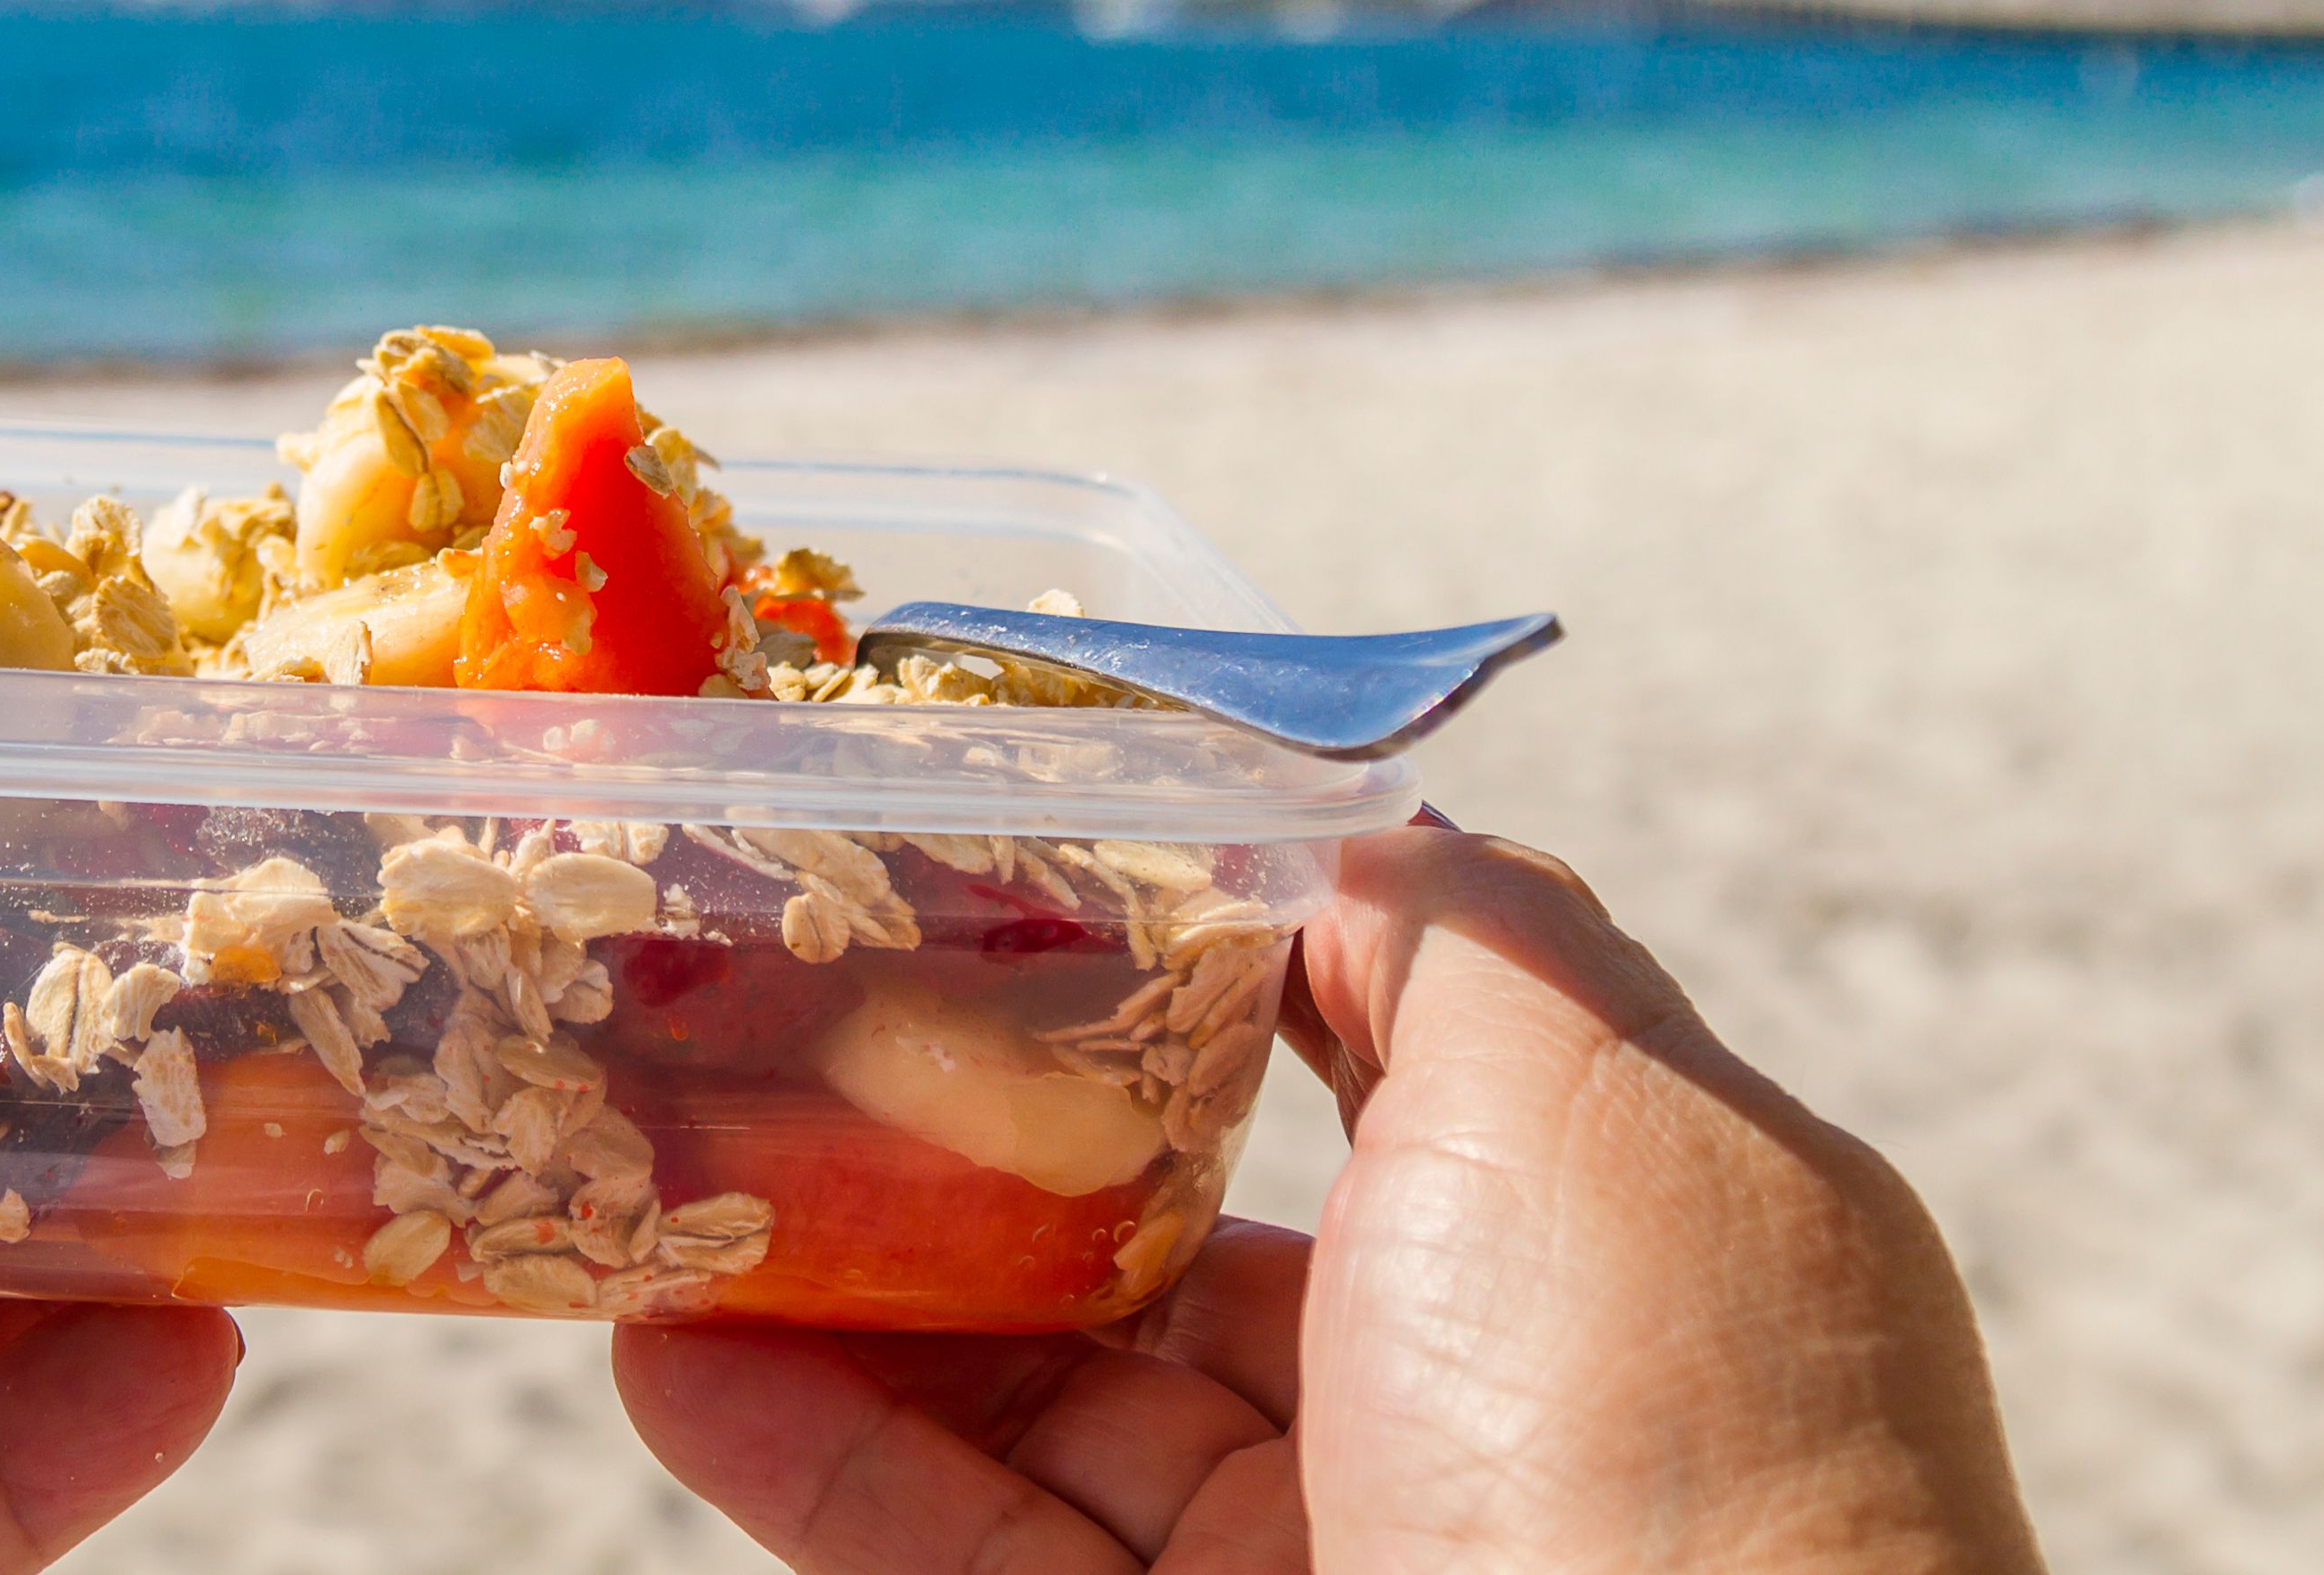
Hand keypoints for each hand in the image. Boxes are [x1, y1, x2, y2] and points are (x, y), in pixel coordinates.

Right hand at [609, 824, 2041, 1573]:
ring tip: (660, 1194)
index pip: (1364, 1074)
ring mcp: (1331, 1568)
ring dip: (844, 1302)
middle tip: (763, 1042)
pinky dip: (814, 1465)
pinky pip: (966, 1559)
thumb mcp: (1595, 1097)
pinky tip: (674, 1364)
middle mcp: (1476, 1407)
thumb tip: (1347, 823)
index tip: (985, 885)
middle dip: (966, 1147)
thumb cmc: (1663, 1449)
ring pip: (1041, 1416)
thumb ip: (1458, 932)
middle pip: (1168, 1251)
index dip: (1175, 977)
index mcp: (1601, 1241)